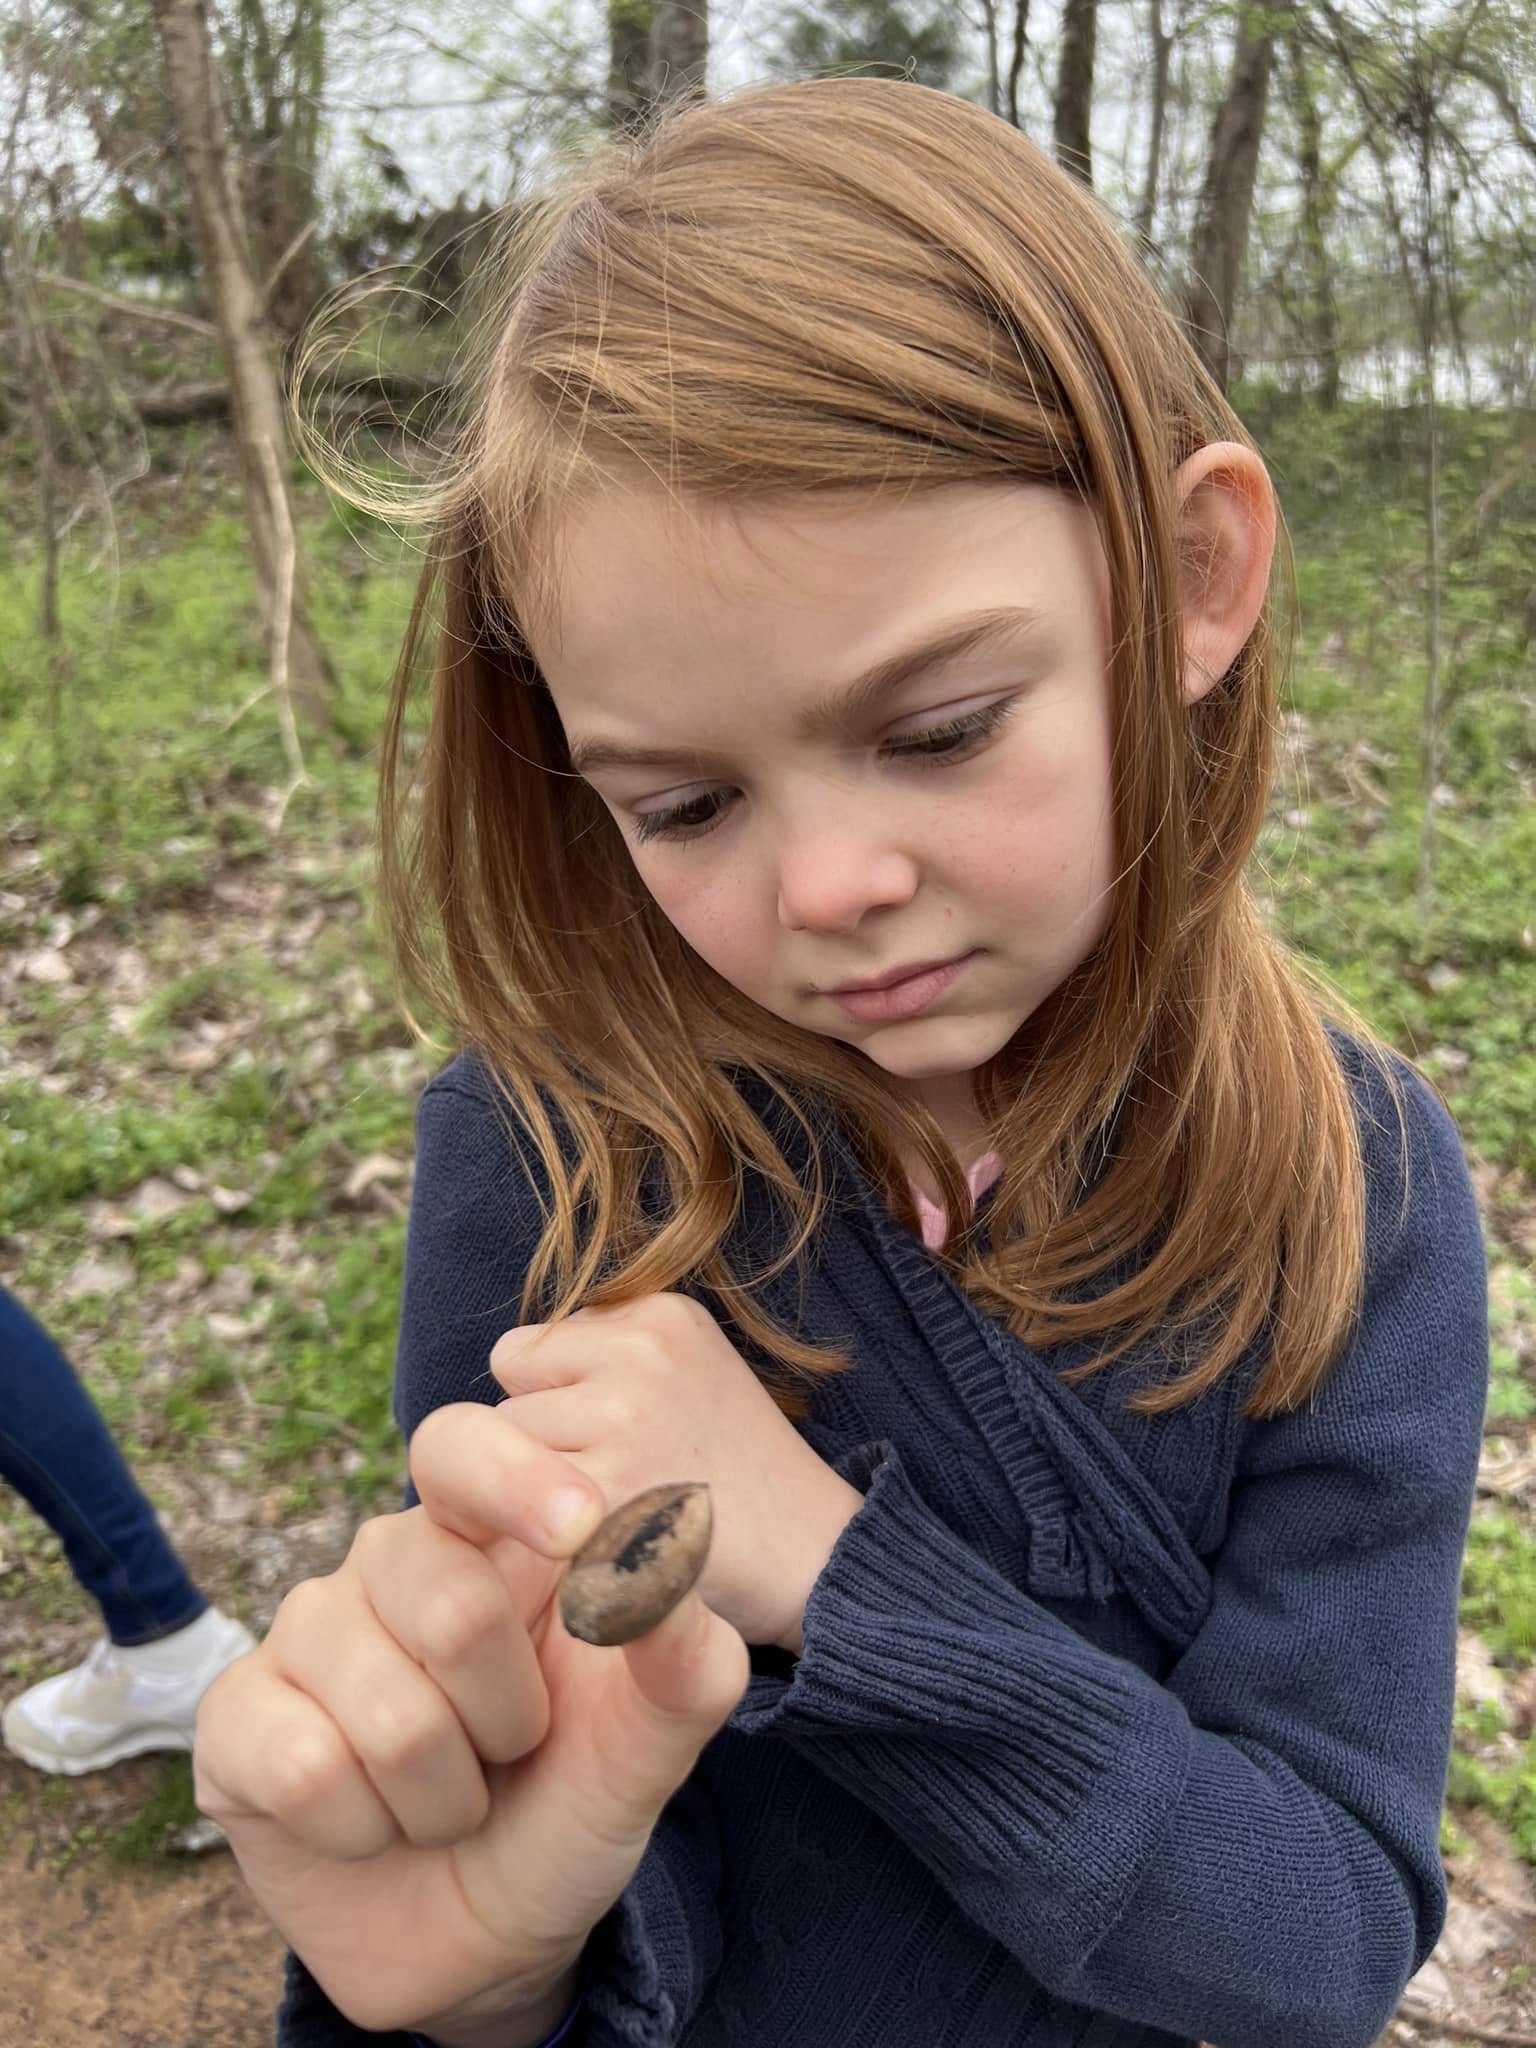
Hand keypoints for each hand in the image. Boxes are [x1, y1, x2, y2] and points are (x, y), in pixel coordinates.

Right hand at [193, 1411, 748, 2039]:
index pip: (462, 1446)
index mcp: (484, 1536)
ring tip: (446, 1799)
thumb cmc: (569, 1803)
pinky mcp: (236, 1720)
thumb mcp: (648, 1744)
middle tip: (509, 1751)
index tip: (581, 1525)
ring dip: (442, 1794)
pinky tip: (368, 1827)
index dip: (514, 1478)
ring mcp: (304, 1634)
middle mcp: (386, 1563)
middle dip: (507, 1718)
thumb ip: (685, 1656)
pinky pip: (304, 1768)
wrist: (489, 1936)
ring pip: (385, 1711)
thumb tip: (681, 1546)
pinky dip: (363, 1828)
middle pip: (451, 1603)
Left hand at [492, 1293, 863, 1653]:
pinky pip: (522, 1512)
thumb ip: (606, 1355)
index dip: (555, 1403)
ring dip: (537, 1494)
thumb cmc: (740, 1475)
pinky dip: (550, 1543)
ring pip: (507, 1452)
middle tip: (615, 1478)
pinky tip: (606, 1551)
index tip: (614, 1437)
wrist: (819, 1556)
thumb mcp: (691, 1371)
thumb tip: (509, 1368)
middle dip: (540, 1441)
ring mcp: (625, 1419)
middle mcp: (640, 1352)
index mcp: (660, 1315)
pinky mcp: (610, 1493)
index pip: (530, 1348)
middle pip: (508, 1393)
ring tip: (616, 1511)